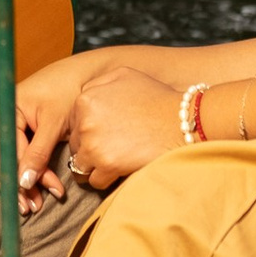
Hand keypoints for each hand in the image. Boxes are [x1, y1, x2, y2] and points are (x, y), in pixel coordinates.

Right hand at [0, 53, 89, 216]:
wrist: (76, 76)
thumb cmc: (67, 93)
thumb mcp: (55, 124)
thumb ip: (39, 154)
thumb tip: (24, 183)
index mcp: (4, 109)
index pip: (7, 153)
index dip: (20, 178)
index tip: (33, 200)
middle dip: (15, 185)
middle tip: (31, 207)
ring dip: (12, 184)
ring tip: (29, 204)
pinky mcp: (6, 129)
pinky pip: (0, 156)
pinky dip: (8, 174)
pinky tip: (10, 191)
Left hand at [65, 59, 190, 190]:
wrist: (182, 121)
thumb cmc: (156, 98)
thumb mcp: (124, 75)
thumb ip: (97, 84)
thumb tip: (84, 96)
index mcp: (85, 99)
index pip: (73, 124)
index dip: (89, 131)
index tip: (105, 133)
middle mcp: (84, 121)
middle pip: (75, 145)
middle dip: (90, 149)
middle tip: (114, 146)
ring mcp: (94, 145)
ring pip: (80, 166)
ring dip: (96, 166)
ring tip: (116, 160)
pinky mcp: (107, 164)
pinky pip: (95, 181)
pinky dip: (107, 179)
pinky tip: (122, 168)